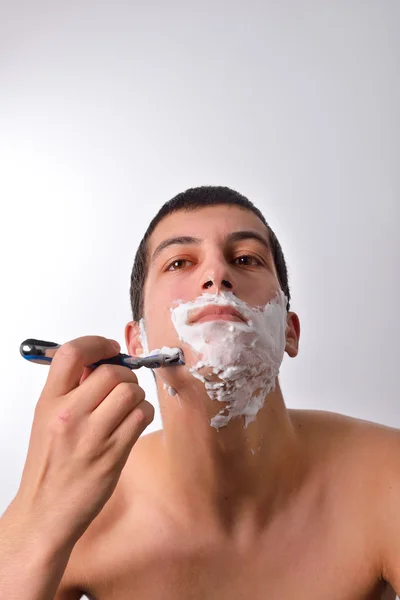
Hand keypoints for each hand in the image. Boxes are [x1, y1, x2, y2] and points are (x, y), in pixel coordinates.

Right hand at [12, 335, 153, 547]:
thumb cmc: (49, 465)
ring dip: (137, 395)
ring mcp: (92, 435)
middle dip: (125, 374)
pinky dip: (144, 413)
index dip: (97, 343)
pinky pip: (142, 416)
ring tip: (127, 407)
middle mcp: (69, 415)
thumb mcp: (47, 419)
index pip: (72, 353)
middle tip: (122, 385)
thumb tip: (101, 363)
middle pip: (112, 372)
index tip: (111, 348)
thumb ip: (71, 389)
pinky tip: (133, 422)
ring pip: (132, 392)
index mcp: (49, 402)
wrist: (45, 512)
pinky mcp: (113, 454)